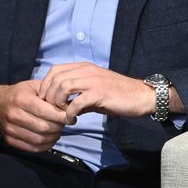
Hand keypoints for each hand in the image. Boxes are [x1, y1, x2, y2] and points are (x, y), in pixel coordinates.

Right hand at [0, 80, 67, 152]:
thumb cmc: (19, 94)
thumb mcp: (34, 86)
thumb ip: (50, 93)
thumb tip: (69, 106)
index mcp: (21, 99)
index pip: (46, 112)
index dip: (62, 117)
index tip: (70, 117)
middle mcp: (14, 115)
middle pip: (44, 128)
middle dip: (59, 127)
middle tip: (63, 124)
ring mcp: (10, 129)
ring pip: (39, 140)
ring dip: (53, 137)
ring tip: (57, 131)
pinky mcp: (9, 140)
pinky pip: (32, 148)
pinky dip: (45, 146)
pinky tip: (49, 139)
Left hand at [36, 63, 155, 120]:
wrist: (141, 96)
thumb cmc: (118, 95)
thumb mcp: (94, 91)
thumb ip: (78, 95)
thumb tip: (64, 108)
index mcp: (84, 67)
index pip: (55, 70)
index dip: (46, 84)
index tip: (46, 99)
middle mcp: (87, 71)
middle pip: (56, 78)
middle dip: (49, 95)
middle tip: (51, 110)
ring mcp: (93, 81)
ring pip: (63, 87)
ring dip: (58, 103)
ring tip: (62, 114)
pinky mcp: (99, 93)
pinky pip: (77, 102)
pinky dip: (70, 113)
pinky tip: (72, 120)